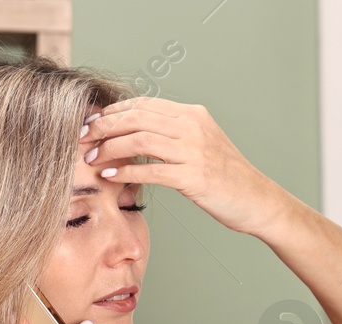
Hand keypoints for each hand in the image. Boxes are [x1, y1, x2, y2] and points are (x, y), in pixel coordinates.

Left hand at [81, 97, 290, 234]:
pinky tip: (111, 176)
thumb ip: (174, 134)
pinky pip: (152, 171)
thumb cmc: (227, 177)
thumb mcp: (202, 144)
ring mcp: (195, 151)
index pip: (143, 104)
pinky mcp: (195, 178)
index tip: (91, 122)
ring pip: (140, 141)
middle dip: (104, 127)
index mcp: (193, 115)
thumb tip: (138, 133)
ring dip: (110, 149)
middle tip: (83, 138)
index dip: (113, 112)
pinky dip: (127, 172)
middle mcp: (193, 127)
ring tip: (92, 159)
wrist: (258, 200)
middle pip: (137, 118)